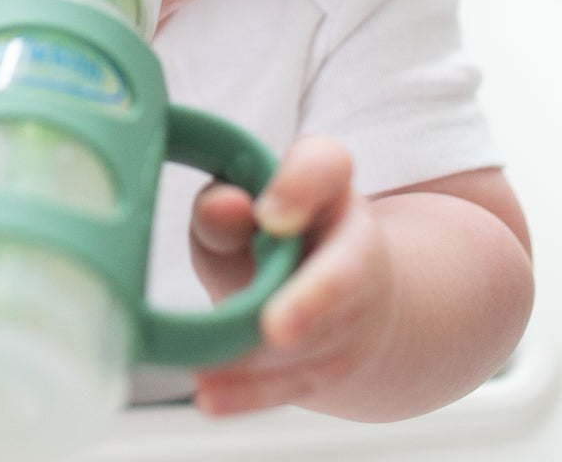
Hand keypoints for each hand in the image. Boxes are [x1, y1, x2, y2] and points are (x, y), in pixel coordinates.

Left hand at [190, 135, 396, 415]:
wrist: (333, 290)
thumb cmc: (267, 232)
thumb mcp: (239, 207)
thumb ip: (223, 206)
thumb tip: (222, 206)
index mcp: (327, 184)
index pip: (325, 166)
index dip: (299, 187)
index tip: (268, 214)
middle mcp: (354, 241)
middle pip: (347, 270)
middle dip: (313, 300)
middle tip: (277, 328)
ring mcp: (354, 309)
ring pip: (318, 340)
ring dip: (265, 360)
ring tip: (206, 371)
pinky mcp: (336, 361)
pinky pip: (296, 382)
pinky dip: (250, 393)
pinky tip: (210, 395)